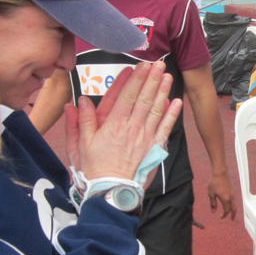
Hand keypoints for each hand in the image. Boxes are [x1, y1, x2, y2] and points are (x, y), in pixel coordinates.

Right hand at [65, 62, 181, 180]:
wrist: (112, 191)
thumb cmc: (95, 168)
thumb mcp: (81, 145)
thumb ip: (81, 122)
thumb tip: (78, 101)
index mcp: (114, 124)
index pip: (127, 95)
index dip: (135, 79)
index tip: (140, 66)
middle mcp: (132, 127)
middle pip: (144, 98)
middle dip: (152, 79)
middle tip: (158, 63)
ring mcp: (145, 137)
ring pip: (156, 109)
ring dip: (163, 91)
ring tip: (168, 76)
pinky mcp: (154, 148)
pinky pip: (165, 128)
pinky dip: (172, 114)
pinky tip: (177, 102)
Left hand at [207, 172, 236, 219]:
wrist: (221, 173)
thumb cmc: (214, 183)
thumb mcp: (211, 194)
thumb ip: (213, 204)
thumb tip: (214, 212)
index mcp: (225, 199)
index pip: (226, 210)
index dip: (224, 215)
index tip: (221, 217)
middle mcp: (231, 197)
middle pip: (234, 208)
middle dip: (233, 214)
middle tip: (232, 219)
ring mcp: (233, 193)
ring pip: (235, 204)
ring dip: (233, 209)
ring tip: (231, 213)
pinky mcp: (233, 190)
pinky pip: (234, 199)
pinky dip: (233, 204)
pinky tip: (229, 204)